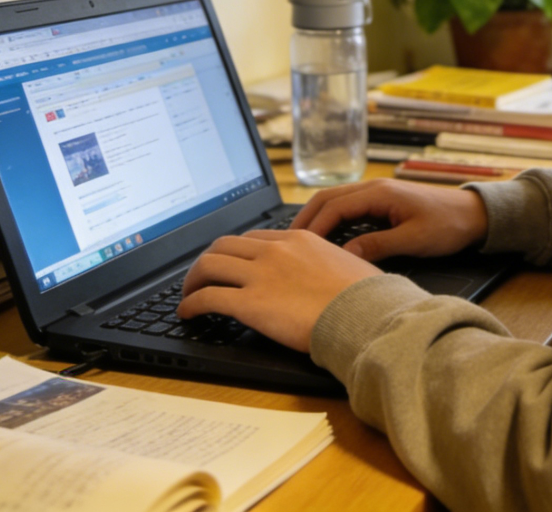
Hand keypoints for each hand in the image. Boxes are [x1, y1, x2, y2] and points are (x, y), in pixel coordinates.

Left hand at [177, 230, 381, 352]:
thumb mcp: (346, 263)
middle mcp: (275, 251)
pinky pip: (207, 297)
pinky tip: (188, 313)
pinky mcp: (249, 304)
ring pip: (208, 265)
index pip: (253, 238)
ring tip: (188, 294)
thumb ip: (326, 263)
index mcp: (298, 239)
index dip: (234, 251)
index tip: (230, 264)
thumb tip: (328, 275)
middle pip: (223, 245)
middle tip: (202, 277)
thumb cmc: (364, 296)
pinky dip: (190, 304)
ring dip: (192, 279)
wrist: (362, 314)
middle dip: (207, 260)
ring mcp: (260, 275)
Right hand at [291, 178, 488, 261]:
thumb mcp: (414, 239)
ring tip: (300, 242)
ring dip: (317, 218)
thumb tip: (345, 254)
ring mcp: (378, 193)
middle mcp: (374, 188)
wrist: (474, 214)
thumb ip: (378, 245)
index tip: (298, 248)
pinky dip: (332, 219)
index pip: (334, 207)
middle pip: (328, 199)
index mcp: (379, 193)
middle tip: (286, 243)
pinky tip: (326, 238)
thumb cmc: (448, 224)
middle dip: (305, 218)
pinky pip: (349, 207)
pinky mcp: (382, 202)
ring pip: (336, 201)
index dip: (313, 228)